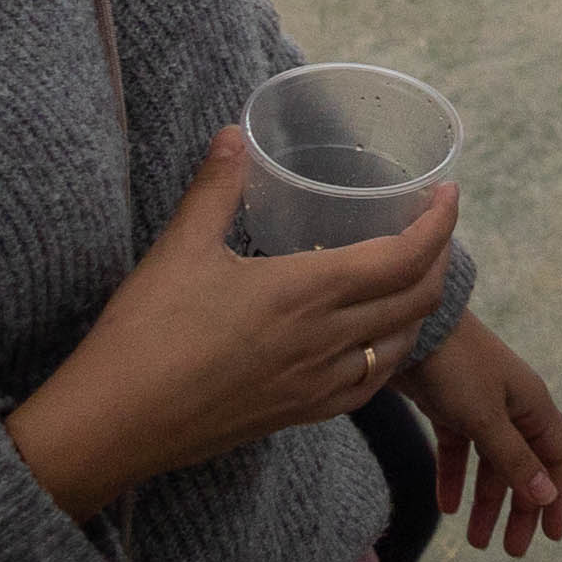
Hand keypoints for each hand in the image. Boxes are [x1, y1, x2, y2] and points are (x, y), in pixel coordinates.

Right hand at [6, 132, 459, 525]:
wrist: (112, 427)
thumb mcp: (178, 249)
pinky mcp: (299, 416)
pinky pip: (370, 384)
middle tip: (432, 226)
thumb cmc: (142, 335)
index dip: (439, 224)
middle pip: (418, 299)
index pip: (404, 257)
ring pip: (401, 344)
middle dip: (440, 259)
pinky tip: (372, 337)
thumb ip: (215, 188)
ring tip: (409, 274)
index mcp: (305, 293)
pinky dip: (389, 353)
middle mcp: (325, 341)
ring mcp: (317, 386)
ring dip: (419, 306)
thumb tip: (232, 135)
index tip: (449, 194)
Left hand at [394, 313, 561, 557]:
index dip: (559, 496)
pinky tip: (446, 507)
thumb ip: (514, 460)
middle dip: (520, 509)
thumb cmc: (455, 369)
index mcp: (532, 406)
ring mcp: (480, 406)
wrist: (409, 328)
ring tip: (474, 542)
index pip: (558, 457)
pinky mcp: (449, 407)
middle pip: (524, 466)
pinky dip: (455, 478)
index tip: (551, 536)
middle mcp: (511, 407)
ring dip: (486, 502)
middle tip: (511, 551)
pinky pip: (459, 451)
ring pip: (490, 463)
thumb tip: (546, 497)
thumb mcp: (486, 419)